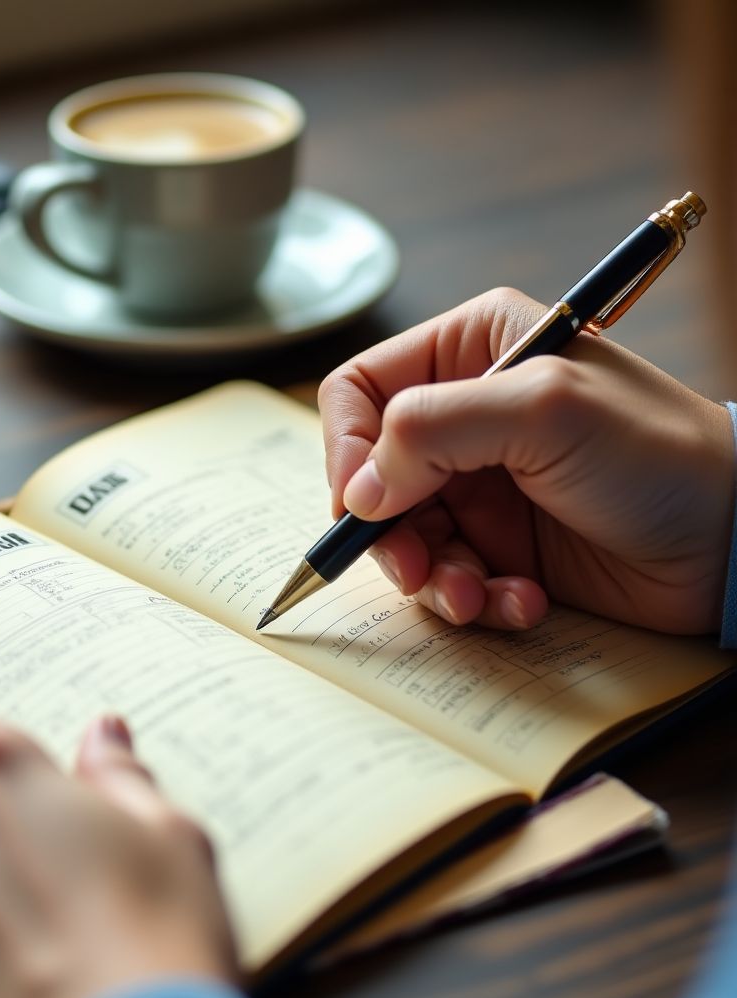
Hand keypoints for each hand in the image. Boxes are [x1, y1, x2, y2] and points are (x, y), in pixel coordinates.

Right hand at [318, 287, 733, 633]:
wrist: (734, 539)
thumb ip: (431, 430)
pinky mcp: (499, 541)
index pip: (358, 391)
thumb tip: (358, 493)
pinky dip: (475, 598)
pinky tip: (523, 602)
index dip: (346, 449)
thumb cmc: (656, 452)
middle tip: (417, 570)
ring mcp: (480, 482)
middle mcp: (465, 415)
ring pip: (403, 535)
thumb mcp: (542, 412)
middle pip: (372, 476)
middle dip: (389, 532)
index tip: (362, 507)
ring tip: (478, 596)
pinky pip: (448, 575)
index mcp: (469, 351)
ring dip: (433, 576)